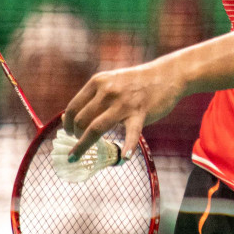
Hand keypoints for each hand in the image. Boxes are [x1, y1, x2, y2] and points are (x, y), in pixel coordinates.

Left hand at [63, 60, 184, 158]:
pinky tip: (124, 158)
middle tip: (79, 145)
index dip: (67, 124)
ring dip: (83, 146)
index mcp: (98, 82)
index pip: (73, 107)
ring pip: (95, 129)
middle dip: (76, 137)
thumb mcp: (111, 82)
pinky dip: (127, 148)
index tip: (69, 134)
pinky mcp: (140, 113)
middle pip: (81, 120)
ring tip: (78, 158)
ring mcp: (124, 103)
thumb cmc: (136, 83)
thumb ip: (94, 97)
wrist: (166, 75)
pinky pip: (131, 134)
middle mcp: (108, 91)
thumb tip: (69, 117)